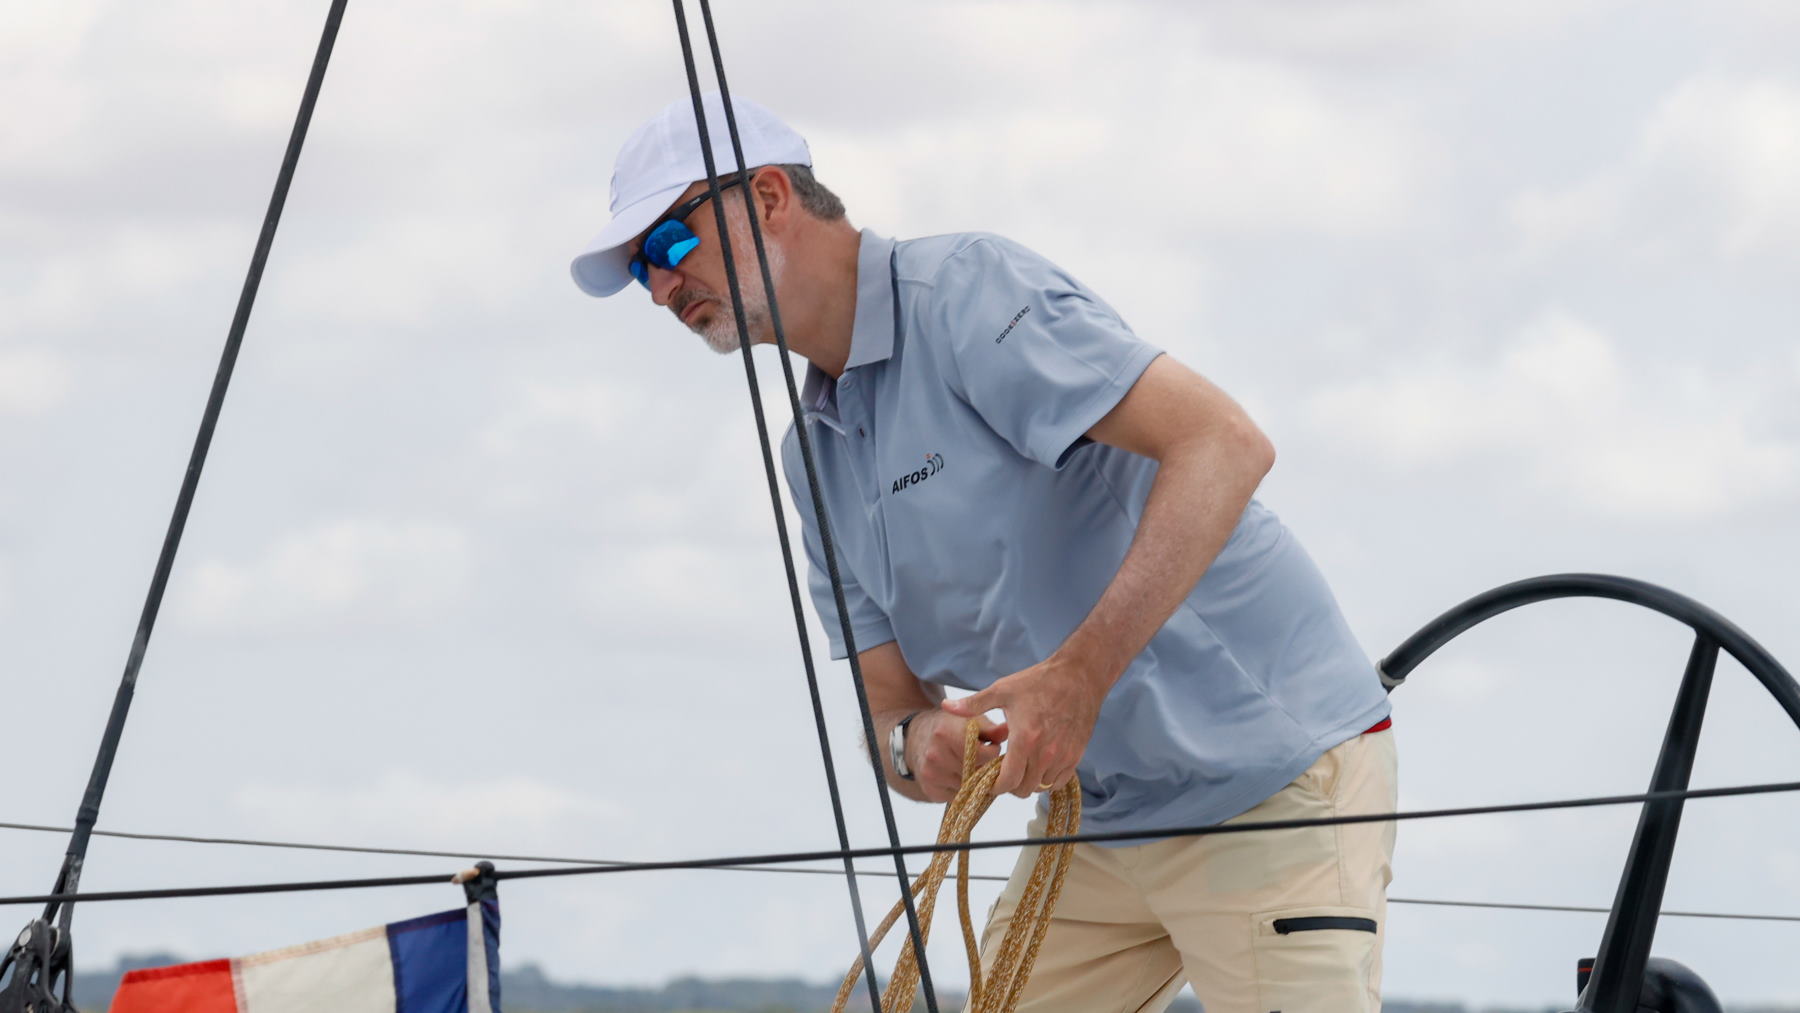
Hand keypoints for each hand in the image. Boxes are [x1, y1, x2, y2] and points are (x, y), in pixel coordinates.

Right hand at [905, 709, 1006, 802]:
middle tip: (986, 760)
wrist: (917, 738)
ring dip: (976, 780)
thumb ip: (991, 728)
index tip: (992, 748)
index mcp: (946, 732)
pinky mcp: (930, 789)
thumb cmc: (950, 727)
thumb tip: (1009, 730)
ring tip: (973, 767)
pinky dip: (964, 789)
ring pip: (968, 786)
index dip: (993, 752)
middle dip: (985, 767)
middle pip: (976, 771)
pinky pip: (958, 796)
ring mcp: (931, 773)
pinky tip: (960, 776)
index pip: (982, 753)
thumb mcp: (969, 720)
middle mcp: (935, 754)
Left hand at [941, 656, 1105, 797]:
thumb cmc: (1039, 682)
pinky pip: (1058, 782)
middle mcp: (1046, 753)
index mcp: (1025, 739)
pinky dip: (1047, 779)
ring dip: (1028, 782)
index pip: (1007, 782)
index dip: (995, 786)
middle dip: (1010, 785)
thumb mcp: (1003, 689)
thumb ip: (974, 703)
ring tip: (1020, 767)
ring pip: (1040, 787)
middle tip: (1003, 773)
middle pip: (1023, 789)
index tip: (989, 781)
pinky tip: (1039, 765)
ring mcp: (1063, 756)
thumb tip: (946, 706)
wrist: (1079, 676)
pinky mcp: (1076, 756)